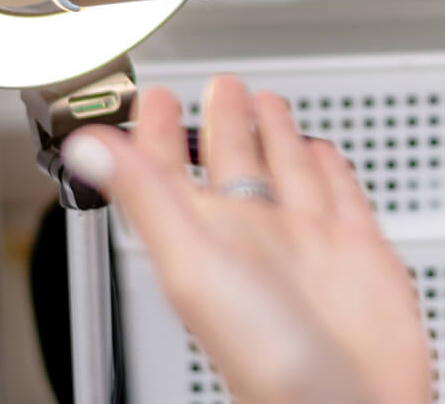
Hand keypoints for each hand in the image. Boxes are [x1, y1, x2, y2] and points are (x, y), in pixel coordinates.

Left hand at [66, 78, 430, 403]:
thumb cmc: (269, 360)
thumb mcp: (194, 267)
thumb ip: (147, 200)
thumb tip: (86, 149)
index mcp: (208, 238)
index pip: (171, 171)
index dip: (156, 132)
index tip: (150, 97)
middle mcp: (255, 237)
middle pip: (233, 163)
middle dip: (224, 121)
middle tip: (218, 84)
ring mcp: (307, 244)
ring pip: (286, 172)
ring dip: (275, 135)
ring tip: (264, 100)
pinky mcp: (358, 251)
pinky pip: (340, 196)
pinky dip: (331, 169)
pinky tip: (324, 152)